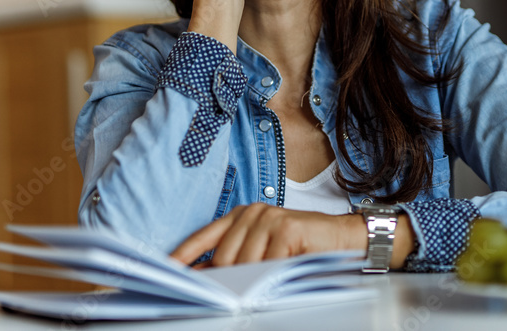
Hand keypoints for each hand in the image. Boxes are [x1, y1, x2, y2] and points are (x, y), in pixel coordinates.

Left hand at [170, 203, 365, 266]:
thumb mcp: (262, 249)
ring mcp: (269, 218)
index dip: (183, 254)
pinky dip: (273, 277)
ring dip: (254, 281)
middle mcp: (252, 212)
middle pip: (224, 258)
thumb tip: (204, 276)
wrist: (340, 238)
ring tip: (267, 283)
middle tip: (237, 294)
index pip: (204, 236)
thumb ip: (234, 258)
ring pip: (245, 264)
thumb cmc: (299, 245)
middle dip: (229, 280)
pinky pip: (268, 265)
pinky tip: (282, 274)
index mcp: (241, 215)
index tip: (167, 270)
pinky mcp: (286, 228)